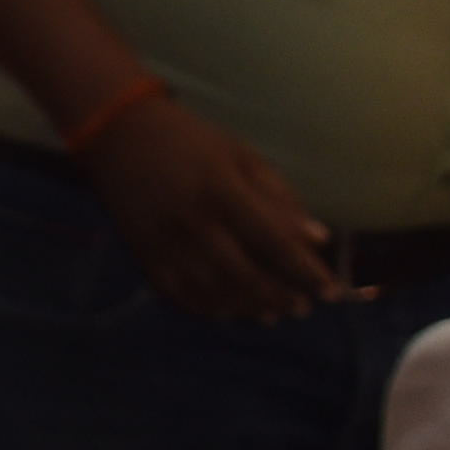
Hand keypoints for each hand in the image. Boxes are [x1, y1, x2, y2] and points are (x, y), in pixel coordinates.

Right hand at [80, 98, 344, 322]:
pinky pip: (180, 295)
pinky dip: (209, 309)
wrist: (118, 136)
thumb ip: (280, 197)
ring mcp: (164, 243)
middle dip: (280, 297)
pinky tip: (230, 311)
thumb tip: (318, 239)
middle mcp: (192, 222)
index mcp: (221, 190)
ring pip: (214, 292)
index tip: (331, 291)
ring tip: (272, 313)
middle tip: (302, 307)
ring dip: (249, 308)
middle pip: (245, 276)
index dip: (307, 271)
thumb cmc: (192, 143)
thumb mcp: (243, 157)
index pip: (274, 242)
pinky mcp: (143, 255)